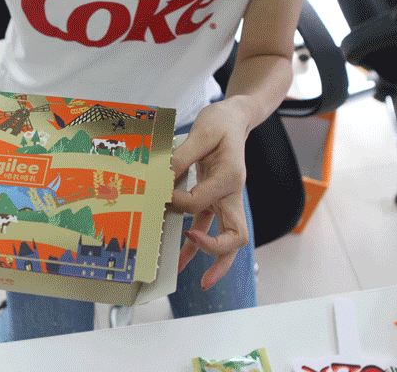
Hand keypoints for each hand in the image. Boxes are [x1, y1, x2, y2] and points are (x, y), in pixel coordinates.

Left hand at [171, 97, 251, 289]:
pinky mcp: (216, 198)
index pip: (200, 202)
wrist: (236, 117)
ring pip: (228, 238)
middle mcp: (231, 193)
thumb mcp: (202, 131)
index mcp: (229, 177)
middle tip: (203, 276)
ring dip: (212, 259)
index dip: (177, 203)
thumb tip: (162, 179)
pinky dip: (198, 242)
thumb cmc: (221, 122)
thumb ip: (182, 157)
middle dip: (219, 256)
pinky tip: (182, 257)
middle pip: (235, 235)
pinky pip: (210, 226)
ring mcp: (225, 199)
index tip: (161, 195)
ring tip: (195, 278)